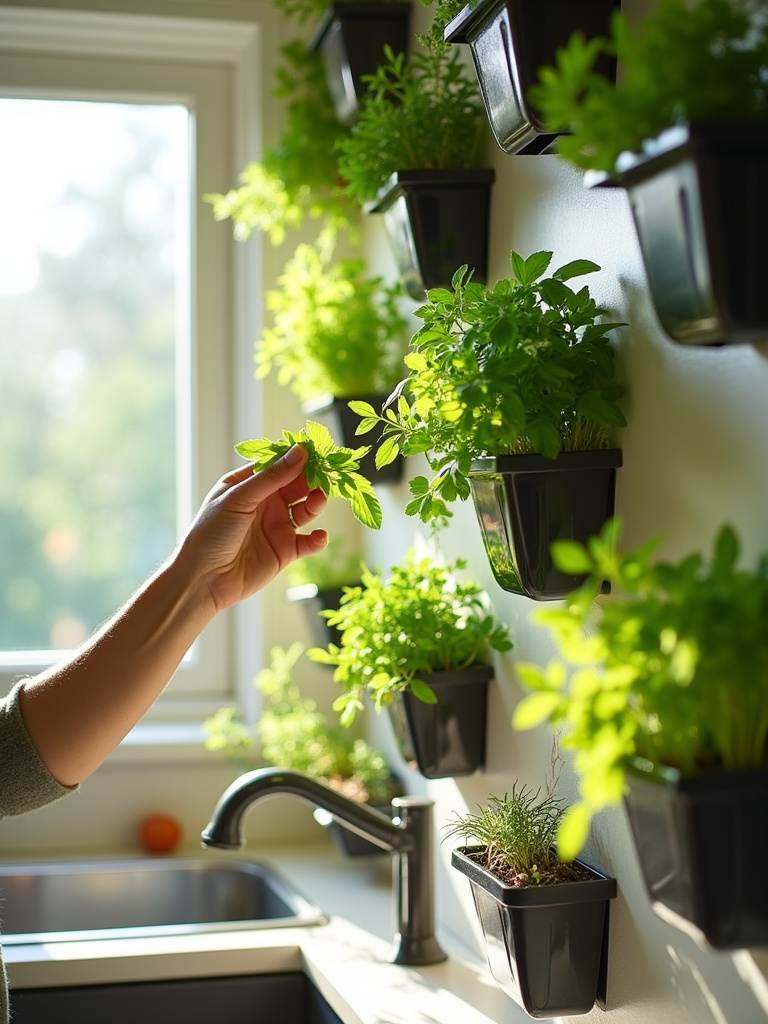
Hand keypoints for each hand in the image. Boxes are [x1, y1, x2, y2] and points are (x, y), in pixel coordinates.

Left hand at [178, 445, 327, 611]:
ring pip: (306, 509)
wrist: (203, 579)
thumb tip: (301, 451)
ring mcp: (276, 526)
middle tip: (327, 475)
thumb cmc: (211, 533)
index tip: (316, 452)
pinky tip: (318, 536)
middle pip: (297, 485)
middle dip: (313, 479)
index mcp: (249, 484)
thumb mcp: (239, 498)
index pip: (279, 465)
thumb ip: (272, 476)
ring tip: (318, 500)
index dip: (298, 458)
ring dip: (316, 503)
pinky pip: (308, 542)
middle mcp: (265, 503)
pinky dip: (318, 539)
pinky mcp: (285, 551)